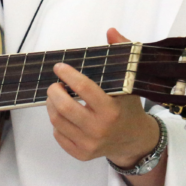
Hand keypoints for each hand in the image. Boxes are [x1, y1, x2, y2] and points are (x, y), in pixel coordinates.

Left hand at [45, 28, 159, 167]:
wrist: (133, 141)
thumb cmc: (128, 108)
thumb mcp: (129, 82)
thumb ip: (121, 54)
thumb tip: (111, 31)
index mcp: (111, 110)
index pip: (83, 88)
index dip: (68, 74)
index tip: (59, 67)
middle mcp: (99, 129)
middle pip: (64, 107)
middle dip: (54, 91)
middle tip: (55, 84)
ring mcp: (89, 144)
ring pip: (57, 120)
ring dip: (52, 105)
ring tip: (57, 96)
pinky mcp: (80, 154)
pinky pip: (58, 135)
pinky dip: (57, 122)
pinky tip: (64, 114)